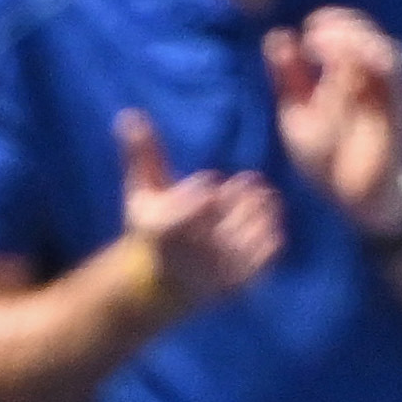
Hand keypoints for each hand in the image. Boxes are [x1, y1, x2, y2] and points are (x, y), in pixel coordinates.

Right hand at [112, 107, 284, 321]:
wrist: (165, 286)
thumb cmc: (154, 230)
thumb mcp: (141, 193)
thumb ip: (140, 154)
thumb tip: (128, 115)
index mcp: (167, 231)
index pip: (206, 193)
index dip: (206, 189)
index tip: (200, 196)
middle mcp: (195, 253)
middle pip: (236, 203)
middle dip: (232, 198)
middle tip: (224, 203)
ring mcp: (223, 270)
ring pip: (258, 220)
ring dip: (254, 211)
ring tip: (240, 214)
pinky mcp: (245, 282)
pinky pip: (273, 243)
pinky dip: (268, 230)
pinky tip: (252, 230)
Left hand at [265, 10, 401, 236]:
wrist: (354, 197)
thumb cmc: (327, 158)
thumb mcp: (298, 113)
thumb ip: (289, 77)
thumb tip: (277, 35)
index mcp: (348, 73)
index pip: (346, 32)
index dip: (331, 22)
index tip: (309, 27)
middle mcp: (372, 76)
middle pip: (367, 33)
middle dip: (343, 25)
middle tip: (316, 30)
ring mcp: (390, 89)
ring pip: (383, 48)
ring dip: (356, 39)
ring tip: (325, 42)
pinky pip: (397, 75)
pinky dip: (377, 60)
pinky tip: (354, 58)